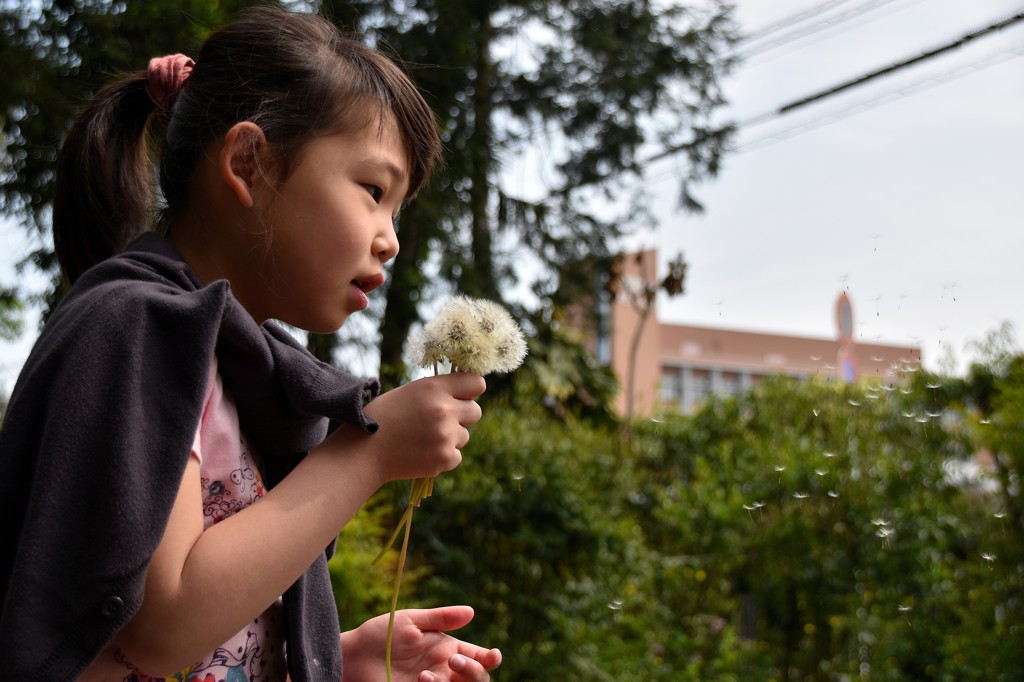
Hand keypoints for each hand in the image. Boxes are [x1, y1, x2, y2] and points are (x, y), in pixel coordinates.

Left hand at [341, 606, 501, 681]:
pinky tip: (420, 680)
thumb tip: (472, 612)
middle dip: (473, 671)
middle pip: (478, 679)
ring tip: (424, 675)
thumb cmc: (382, 635)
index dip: (491, 659)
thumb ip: (441, 618)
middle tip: (452, 660)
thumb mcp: (412, 621)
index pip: (480, 658)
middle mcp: (445, 671)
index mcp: (448, 649)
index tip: (492, 656)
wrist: (354, 657)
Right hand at [360, 373, 485, 483]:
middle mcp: (444, 410)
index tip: (462, 396)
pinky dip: (442, 456)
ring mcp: (446, 436)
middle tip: (440, 420)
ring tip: (422, 438)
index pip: (477, 383)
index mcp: (434, 388)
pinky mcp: (444, 458)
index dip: (470, 391)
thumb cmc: (385, 418)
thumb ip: (439, 391)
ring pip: (464, 436)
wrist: (364, 451)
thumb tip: (467, 395)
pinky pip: (456, 456)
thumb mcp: (410, 392)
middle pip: (476, 411)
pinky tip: (421, 452)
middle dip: (462, 416)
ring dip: (450, 438)